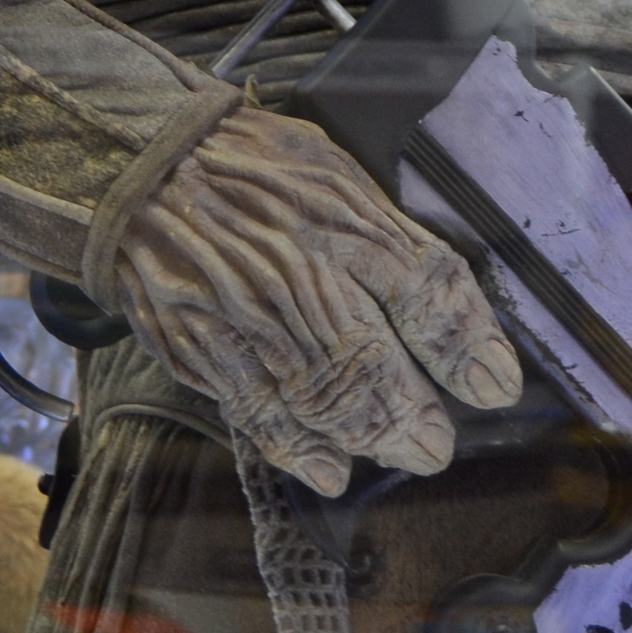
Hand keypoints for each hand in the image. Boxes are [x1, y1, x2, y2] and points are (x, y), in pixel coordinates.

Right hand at [114, 106, 521, 495]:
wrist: (136, 164)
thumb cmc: (245, 167)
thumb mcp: (335, 178)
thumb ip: (393, 241)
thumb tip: (451, 308)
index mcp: (334, 219)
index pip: (420, 285)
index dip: (464, 342)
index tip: (495, 385)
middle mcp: (290, 272)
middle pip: (368, 358)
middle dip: (412, 413)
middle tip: (437, 444)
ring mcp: (240, 315)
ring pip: (314, 394)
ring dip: (367, 434)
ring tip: (404, 451)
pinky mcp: (198, 346)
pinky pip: (254, 408)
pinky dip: (295, 447)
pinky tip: (328, 468)